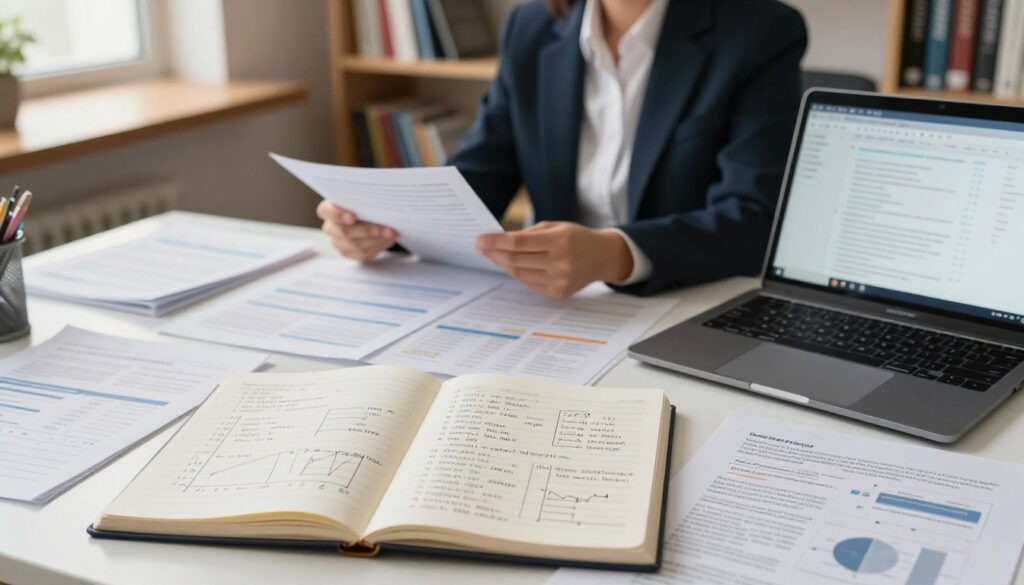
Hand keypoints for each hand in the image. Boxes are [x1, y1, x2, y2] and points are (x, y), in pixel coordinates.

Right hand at [317, 200, 398, 261]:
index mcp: (329, 208)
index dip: (338, 215)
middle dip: (369, 230)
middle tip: (388, 229)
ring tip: (393, 234)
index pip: (325, 211)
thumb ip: (367, 194)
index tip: (354, 216)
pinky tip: (388, 240)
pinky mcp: (349, 253)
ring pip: (355, 245)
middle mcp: (330, 227)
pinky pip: (362, 253)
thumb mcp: (365, 194)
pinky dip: (377, 246)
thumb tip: (383, 193)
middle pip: (344, 231)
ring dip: (377, 239)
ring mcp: (338, 242)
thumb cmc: (366, 201)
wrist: (371, 216)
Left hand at [476, 221, 633, 298]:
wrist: (602, 257)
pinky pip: (529, 283)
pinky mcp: (558, 293)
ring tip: (493, 255)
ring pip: (520, 274)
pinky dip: (517, 273)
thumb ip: (529, 235)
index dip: (496, 242)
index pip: (519, 243)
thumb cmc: (575, 237)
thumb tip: (499, 242)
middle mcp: (560, 262)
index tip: (480, 240)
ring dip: (503, 264)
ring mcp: (559, 280)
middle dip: (494, 253)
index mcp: (560, 241)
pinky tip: (510, 265)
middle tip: (481, 247)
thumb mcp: (556, 227)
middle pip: (516, 260)